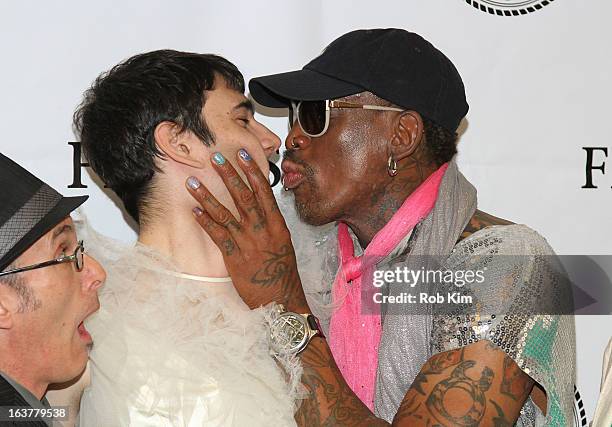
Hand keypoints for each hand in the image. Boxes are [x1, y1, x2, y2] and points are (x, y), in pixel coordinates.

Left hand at [186, 149, 308, 311]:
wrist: (282, 300)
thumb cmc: (282, 274)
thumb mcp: (283, 244)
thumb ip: (271, 225)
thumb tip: (261, 208)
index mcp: (277, 224)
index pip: (264, 191)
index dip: (252, 170)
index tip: (242, 153)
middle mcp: (263, 229)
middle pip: (243, 195)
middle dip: (229, 174)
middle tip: (215, 157)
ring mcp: (248, 242)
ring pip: (225, 213)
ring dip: (207, 196)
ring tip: (192, 182)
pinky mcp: (234, 257)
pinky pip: (217, 235)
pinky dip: (205, 221)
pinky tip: (193, 210)